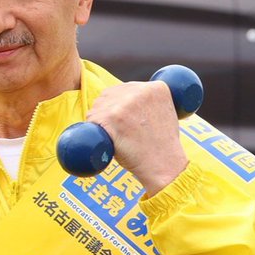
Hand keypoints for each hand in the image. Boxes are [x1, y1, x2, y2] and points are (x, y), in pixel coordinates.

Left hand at [85, 79, 186, 195]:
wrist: (163, 166)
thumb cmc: (160, 145)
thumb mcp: (162, 113)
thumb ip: (146, 102)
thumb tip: (122, 99)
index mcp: (156, 88)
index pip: (125, 89)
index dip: (120, 104)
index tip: (124, 119)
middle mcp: (140, 91)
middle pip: (108, 95)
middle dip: (108, 111)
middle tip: (118, 131)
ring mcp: (125, 104)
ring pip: (98, 106)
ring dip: (99, 120)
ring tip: (116, 137)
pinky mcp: (111, 117)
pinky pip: (91, 120)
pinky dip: (93, 130)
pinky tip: (105, 139)